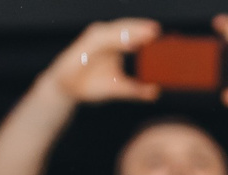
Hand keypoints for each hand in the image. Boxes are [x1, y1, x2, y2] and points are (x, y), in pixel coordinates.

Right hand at [46, 19, 161, 103]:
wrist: (66, 89)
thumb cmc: (91, 85)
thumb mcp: (117, 88)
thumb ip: (135, 89)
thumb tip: (156, 92)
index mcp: (113, 43)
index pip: (132, 32)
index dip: (145, 32)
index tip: (161, 35)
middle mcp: (105, 36)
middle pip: (125, 28)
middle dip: (140, 28)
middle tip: (156, 31)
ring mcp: (95, 38)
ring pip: (115, 32)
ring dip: (131, 32)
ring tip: (146, 35)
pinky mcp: (86, 44)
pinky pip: (103, 40)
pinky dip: (116, 41)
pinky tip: (128, 44)